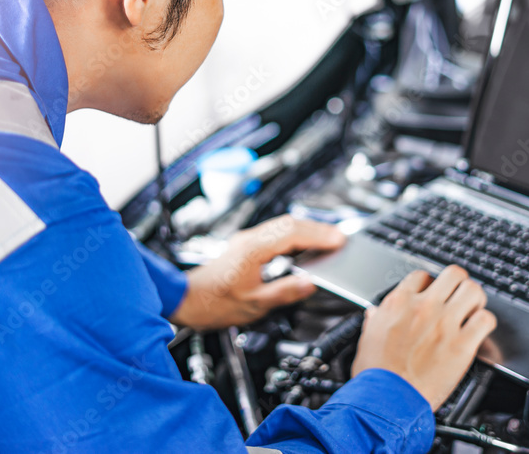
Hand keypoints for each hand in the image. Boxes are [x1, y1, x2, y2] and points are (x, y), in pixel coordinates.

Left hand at [169, 215, 343, 329]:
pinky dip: (295, 235)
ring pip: (283, 226)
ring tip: (328, 239)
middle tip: (340, 238)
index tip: (338, 240)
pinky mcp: (246, 246)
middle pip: (289, 224)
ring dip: (307, 230)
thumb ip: (284, 292)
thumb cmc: (213, 303)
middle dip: (318, 228)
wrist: (187, 299)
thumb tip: (309, 283)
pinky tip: (304, 244)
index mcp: (252, 250)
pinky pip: (275, 233)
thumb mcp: (253, 304)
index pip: (292, 234)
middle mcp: (249, 240)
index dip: (318, 236)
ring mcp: (247, 241)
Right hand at [351, 266, 496, 410]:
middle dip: (458, 283)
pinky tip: (479, 330)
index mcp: (399, 303)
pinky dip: (485, 322)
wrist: (387, 400)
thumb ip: (375, 320)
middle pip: (454, 274)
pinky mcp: (462, 345)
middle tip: (458, 295)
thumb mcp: (367, 339)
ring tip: (472, 309)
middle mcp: (424, 307)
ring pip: (473, 290)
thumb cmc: (375, 374)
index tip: (432, 293)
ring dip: (475, 299)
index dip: (430, 283)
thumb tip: (374, 313)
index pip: (422, 276)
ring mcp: (445, 324)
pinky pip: (486, 320)